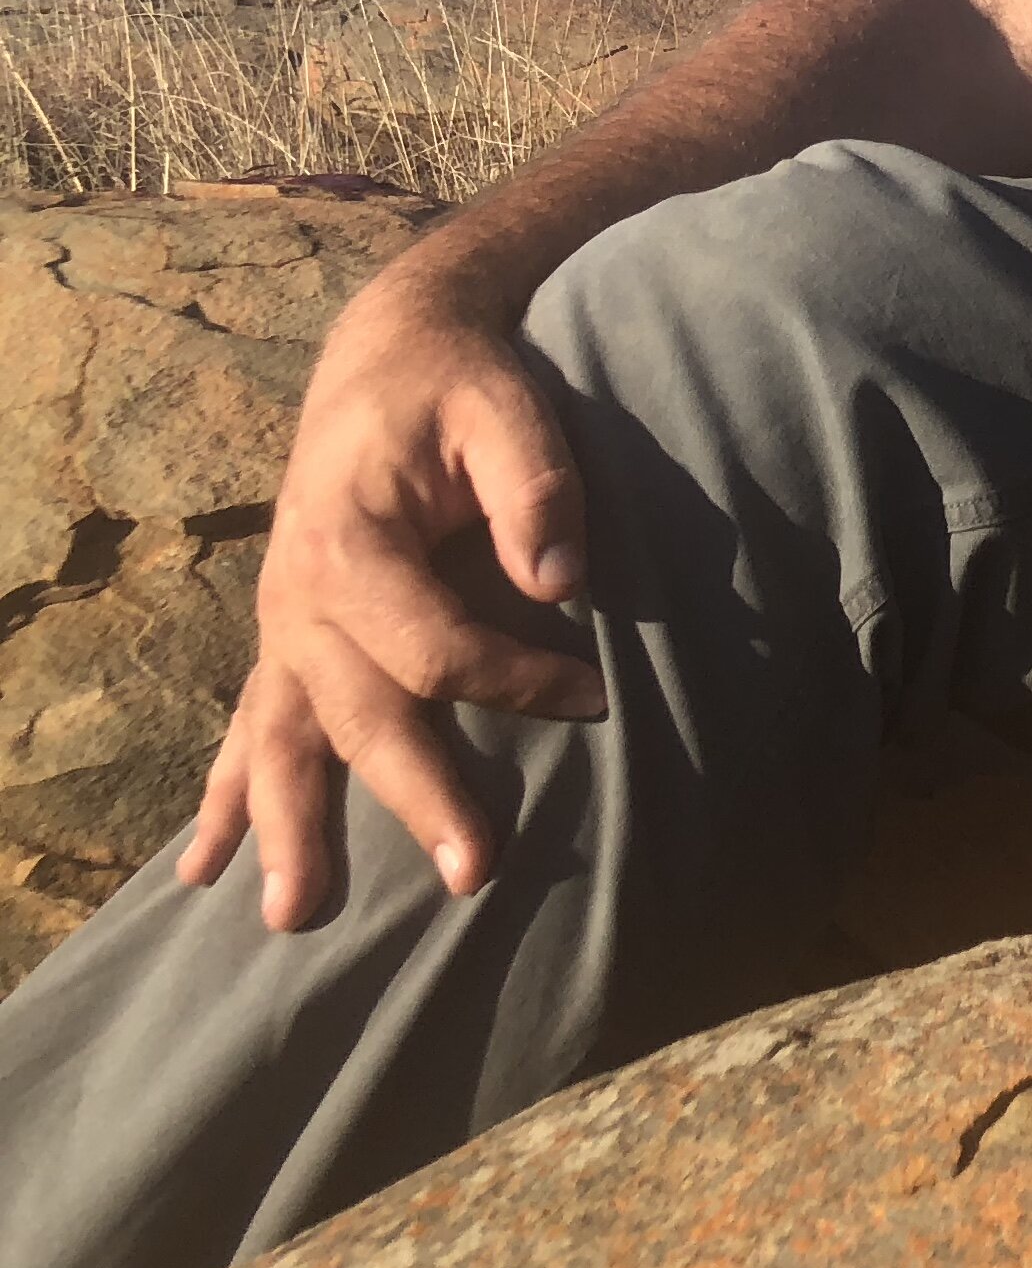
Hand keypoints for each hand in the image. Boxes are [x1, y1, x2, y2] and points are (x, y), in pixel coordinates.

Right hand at [180, 269, 608, 927]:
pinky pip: (248, 728)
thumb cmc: (457, 382)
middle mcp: (300, 596)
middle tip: (472, 875)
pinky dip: (225, 799)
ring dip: (289, 829)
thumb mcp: (505, 405)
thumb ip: (534, 486)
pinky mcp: (288, 637)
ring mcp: (284, 624)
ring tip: (291, 917)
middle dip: (416, 796)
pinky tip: (202, 869)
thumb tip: (556, 580)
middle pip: (359, 714)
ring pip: (280, 741)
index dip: (513, 679)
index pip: (430, 644)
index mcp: (351, 540)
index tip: (592, 695)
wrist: (389, 351)